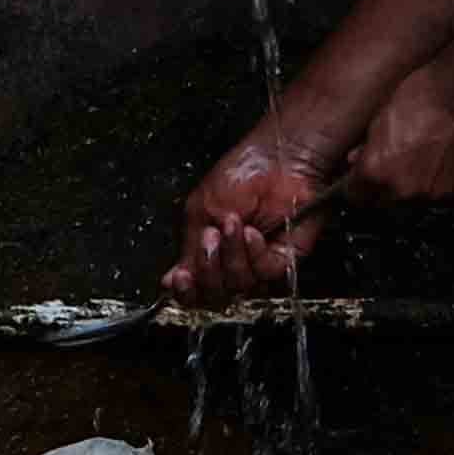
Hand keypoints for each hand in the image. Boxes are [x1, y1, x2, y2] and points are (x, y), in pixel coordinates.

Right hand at [167, 131, 341, 302]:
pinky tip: (253, 232)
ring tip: (234, 224)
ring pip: (239, 287)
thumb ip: (188, 250)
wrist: (278, 159)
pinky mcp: (284, 258)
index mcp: (209, 252)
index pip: (195, 289)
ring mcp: (258, 262)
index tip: (179, 278)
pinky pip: (264, 273)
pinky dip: (255, 253)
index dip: (186, 292)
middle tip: (210, 238)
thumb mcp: (200, 212)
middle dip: (208, 270)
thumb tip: (169, 282)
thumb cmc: (241, 174)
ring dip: (232, 255)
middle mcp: (233, 262)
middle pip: (214, 295)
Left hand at [350, 70, 453, 204]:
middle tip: (398, 163)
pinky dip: (442, 182)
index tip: (363, 178)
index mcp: (375, 170)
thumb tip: (357, 159)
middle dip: (386, 187)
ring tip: (426, 159)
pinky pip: (443, 193)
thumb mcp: (384, 112)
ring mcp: (433, 194)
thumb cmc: (425, 92)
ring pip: (415, 199)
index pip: (356, 195)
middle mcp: (402, 190)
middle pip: (385, 201)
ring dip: (415, 186)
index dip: (359, 186)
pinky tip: (447, 160)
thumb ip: (369, 144)